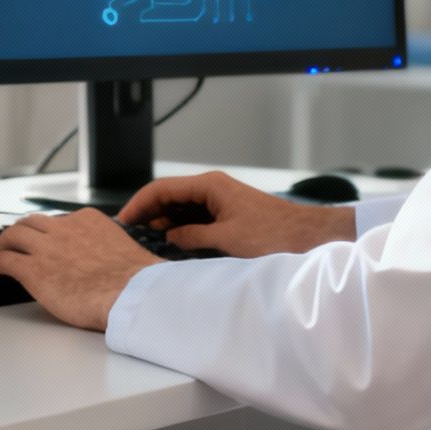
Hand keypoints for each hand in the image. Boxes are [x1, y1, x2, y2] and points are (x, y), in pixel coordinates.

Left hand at [0, 210, 162, 330]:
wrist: (131, 294)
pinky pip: (3, 261)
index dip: (46, 232)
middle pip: (30, 223)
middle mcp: (64, 228)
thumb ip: (110, 249)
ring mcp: (46, 247)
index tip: (43, 240)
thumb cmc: (135, 281)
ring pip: (12, 235)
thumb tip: (115, 263)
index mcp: (88, 221)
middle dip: (18, 233)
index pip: (59, 220)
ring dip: (1, 245)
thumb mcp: (124, 250)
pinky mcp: (33, 269)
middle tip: (12, 244)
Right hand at [116, 172, 356, 257]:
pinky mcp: (229, 214)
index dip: (139, 204)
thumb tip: (169, 237)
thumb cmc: (273, 234)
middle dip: (148, 214)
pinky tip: (172, 244)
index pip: (162, 189)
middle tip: (128, 235)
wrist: (308, 236)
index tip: (122, 220)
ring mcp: (221, 201)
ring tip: (145, 242)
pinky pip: (196, 218)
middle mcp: (213, 188)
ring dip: (164, 223)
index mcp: (210, 186)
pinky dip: (181, 229)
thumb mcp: (226, 238)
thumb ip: (192, 236)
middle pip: (169, 197)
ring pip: (182, 209)